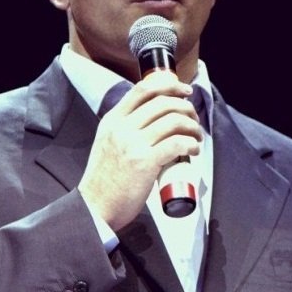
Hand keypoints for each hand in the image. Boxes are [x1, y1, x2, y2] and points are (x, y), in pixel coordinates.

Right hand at [77, 72, 201, 230]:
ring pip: (173, 121)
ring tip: (196, 137)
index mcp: (113, 120)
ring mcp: (133, 144)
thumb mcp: (107, 141)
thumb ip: (124, 127)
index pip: (143, 89)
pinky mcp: (145, 162)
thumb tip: (153, 117)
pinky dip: (191, 144)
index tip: (185, 91)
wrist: (94, 207)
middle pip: (163, 103)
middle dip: (186, 108)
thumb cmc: (105, 178)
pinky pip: (177, 144)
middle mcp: (122, 127)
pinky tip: (194, 150)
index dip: (169, 85)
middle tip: (194, 119)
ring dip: (192, 127)